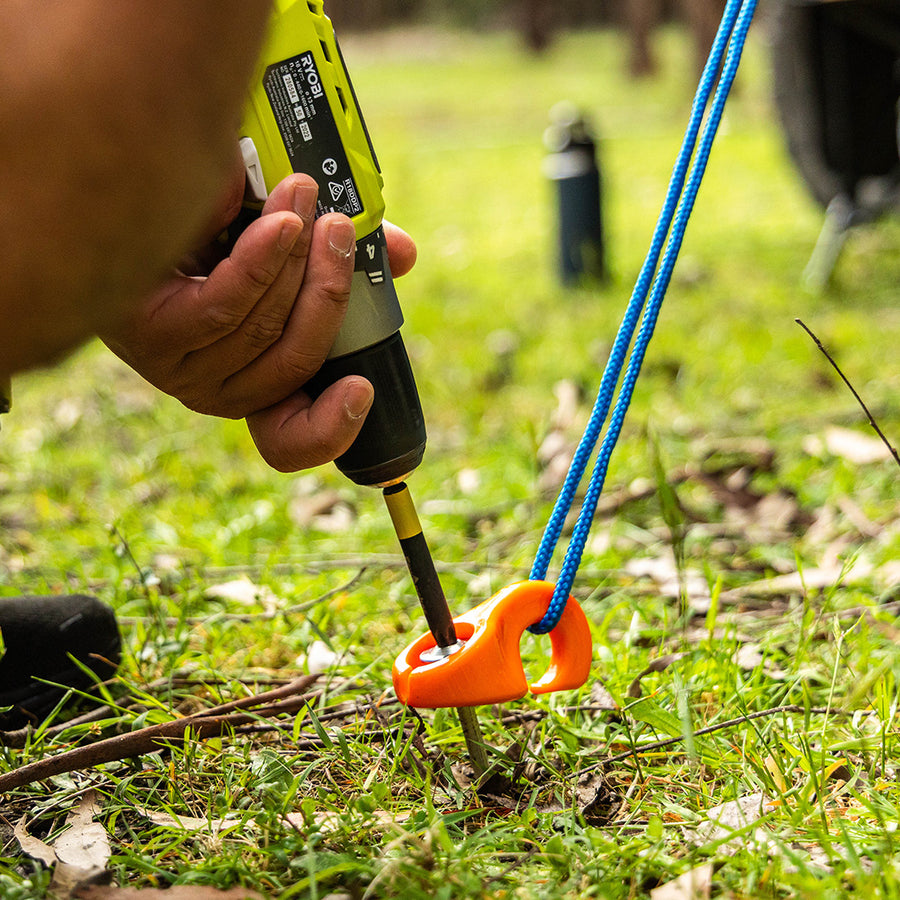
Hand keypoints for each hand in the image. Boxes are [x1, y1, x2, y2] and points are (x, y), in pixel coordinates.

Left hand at [101, 171, 416, 471]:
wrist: (117, 196)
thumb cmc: (205, 232)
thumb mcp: (287, 248)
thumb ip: (341, 256)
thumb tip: (404, 256)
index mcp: (252, 383)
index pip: (288, 440)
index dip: (330, 430)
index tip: (362, 388)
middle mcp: (216, 388)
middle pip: (294, 363)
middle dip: (329, 293)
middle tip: (342, 230)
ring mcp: (179, 369)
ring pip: (263, 328)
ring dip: (296, 260)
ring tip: (305, 194)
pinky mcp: (151, 335)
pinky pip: (225, 306)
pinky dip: (261, 262)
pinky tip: (279, 221)